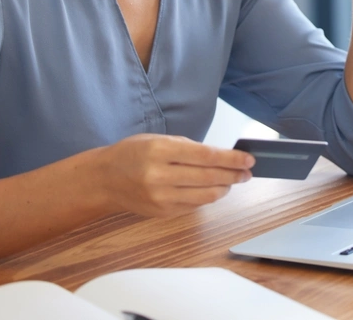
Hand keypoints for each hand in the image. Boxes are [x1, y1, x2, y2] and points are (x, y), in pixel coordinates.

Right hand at [99, 134, 253, 217]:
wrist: (104, 180)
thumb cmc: (132, 154)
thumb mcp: (158, 139)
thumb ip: (188, 147)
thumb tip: (220, 156)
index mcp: (160, 151)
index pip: (206, 156)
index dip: (231, 159)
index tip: (248, 159)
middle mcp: (160, 175)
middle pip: (209, 177)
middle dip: (233, 175)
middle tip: (247, 172)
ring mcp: (161, 197)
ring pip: (205, 196)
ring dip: (224, 188)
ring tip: (232, 181)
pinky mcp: (162, 212)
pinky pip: (194, 206)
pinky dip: (207, 197)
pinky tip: (212, 189)